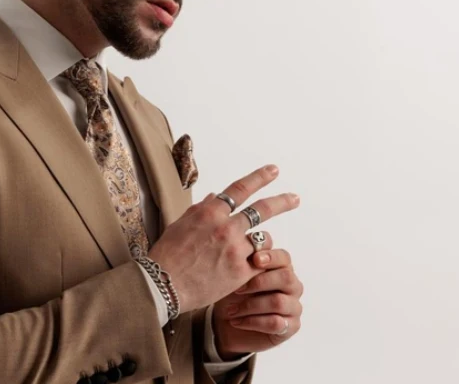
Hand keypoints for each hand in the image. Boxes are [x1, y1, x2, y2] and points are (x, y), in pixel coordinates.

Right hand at [147, 164, 299, 313]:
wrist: (163, 286)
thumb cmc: (167, 255)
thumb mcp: (180, 224)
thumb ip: (201, 209)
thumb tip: (215, 197)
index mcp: (209, 212)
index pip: (240, 189)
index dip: (259, 178)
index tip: (273, 170)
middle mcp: (225, 227)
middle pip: (261, 210)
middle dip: (281, 202)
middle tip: (295, 198)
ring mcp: (235, 250)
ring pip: (262, 241)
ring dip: (261, 244)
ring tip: (255, 252)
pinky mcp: (241, 273)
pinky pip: (259, 263)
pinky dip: (257, 263)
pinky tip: (253, 268)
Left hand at [212, 243, 303, 357]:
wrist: (227, 325)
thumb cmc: (234, 296)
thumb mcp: (235, 276)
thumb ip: (244, 260)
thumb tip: (244, 241)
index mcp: (281, 268)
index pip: (284, 257)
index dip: (270, 257)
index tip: (254, 260)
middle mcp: (292, 286)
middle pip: (286, 277)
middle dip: (259, 282)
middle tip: (237, 289)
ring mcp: (294, 307)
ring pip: (278, 302)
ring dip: (250, 306)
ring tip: (231, 310)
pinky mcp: (291, 327)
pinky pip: (275, 323)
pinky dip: (252, 321)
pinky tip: (237, 321)